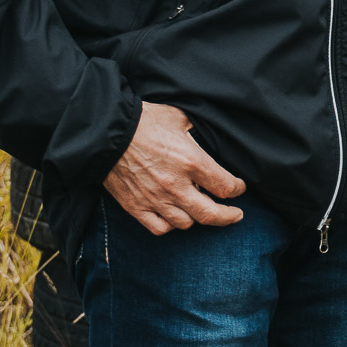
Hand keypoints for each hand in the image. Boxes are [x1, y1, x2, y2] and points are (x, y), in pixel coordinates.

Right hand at [103, 102, 245, 234]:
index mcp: (192, 161)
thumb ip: (197, 129)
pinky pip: (159, 228)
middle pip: (211, 214)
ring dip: (197, 218)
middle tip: (236, 215)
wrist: (107, 133)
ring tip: (201, 210)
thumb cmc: (144, 121)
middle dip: (228, 216)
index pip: (226, 187)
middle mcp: (176, 185)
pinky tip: (175, 217)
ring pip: (186, 224)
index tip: (239, 187)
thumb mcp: (179, 117)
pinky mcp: (136, 207)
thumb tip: (209, 130)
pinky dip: (170, 226)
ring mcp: (155, 199)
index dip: (238, 189)